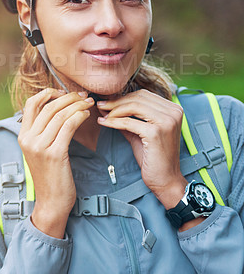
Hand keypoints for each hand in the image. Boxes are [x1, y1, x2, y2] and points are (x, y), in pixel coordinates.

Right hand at [18, 88, 94, 236]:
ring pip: (61, 114)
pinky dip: (80, 116)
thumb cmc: (50, 174)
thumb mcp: (40, 150)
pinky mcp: (55, 154)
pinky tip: (87, 115)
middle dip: (69, 97)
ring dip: (78, 105)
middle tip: (83, 96)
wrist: (52, 201)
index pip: (31, 103)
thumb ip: (43, 130)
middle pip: (49, 106)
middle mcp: (28, 139)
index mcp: (23, 135)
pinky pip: (69, 126)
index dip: (48, 93)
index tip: (64, 92)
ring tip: (89, 103)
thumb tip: (58, 107)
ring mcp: (40, 146)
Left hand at [97, 89, 186, 208]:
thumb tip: (107, 105)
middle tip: (101, 105)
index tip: (108, 100)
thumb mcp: (140, 132)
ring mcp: (166, 122)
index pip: (144, 94)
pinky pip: (128, 122)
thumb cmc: (153, 156)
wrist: (165, 179)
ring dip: (114, 110)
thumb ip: (128, 117)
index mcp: (173, 109)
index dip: (124, 96)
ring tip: (102, 113)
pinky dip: (114, 122)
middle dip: (116, 101)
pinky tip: (104, 122)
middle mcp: (173, 112)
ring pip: (133, 106)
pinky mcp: (156, 133)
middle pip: (138, 98)